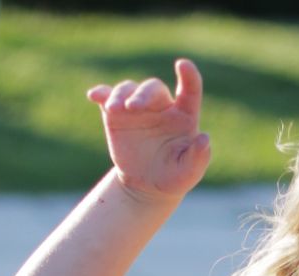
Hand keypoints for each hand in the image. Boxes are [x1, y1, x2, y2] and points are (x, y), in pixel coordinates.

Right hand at [85, 57, 209, 204]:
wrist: (146, 186)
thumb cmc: (173, 177)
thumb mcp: (188, 172)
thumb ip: (199, 157)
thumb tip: (204, 138)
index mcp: (184, 116)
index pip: (190, 90)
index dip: (189, 76)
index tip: (183, 65)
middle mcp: (161, 106)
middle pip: (153, 88)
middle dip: (143, 95)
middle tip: (133, 107)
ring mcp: (137, 107)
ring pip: (129, 89)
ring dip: (120, 95)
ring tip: (114, 109)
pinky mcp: (117, 114)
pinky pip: (107, 97)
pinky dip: (101, 94)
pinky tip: (94, 96)